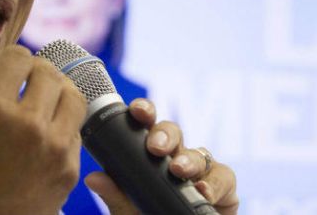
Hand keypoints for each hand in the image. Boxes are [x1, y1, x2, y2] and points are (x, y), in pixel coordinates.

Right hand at [0, 45, 86, 214]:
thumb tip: (6, 71)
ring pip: (74, 95)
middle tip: (29, 81)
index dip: (14, 59)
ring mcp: (54, 146)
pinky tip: (47, 133)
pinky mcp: (70, 167)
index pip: (19, 57)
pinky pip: (76, 130)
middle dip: (38, 72)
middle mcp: (27, 123)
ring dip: (59, 92)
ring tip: (47, 99)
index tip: (12, 67)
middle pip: (49, 72)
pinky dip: (63, 125)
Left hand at [84, 98, 239, 214]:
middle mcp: (175, 159)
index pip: (146, 126)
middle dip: (164, 134)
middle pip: (173, 133)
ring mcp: (200, 172)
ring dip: (188, 159)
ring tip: (178, 170)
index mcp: (148, 157)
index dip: (144, 112)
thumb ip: (116, 197)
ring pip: (199, 152)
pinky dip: (213, 183)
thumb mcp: (128, 213)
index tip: (137, 111)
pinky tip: (202, 191)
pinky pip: (223, 176)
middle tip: (155, 147)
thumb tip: (93, 178)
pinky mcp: (223, 189)